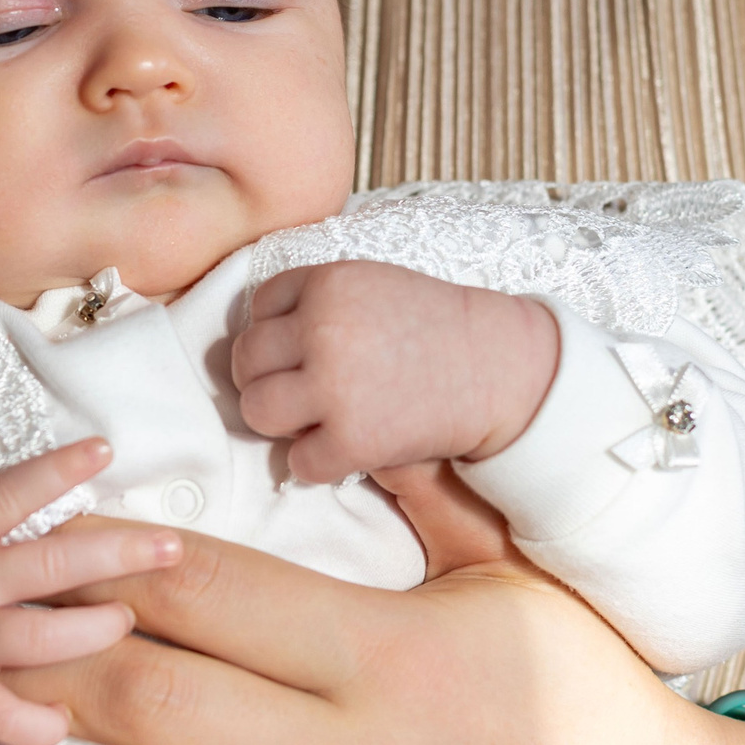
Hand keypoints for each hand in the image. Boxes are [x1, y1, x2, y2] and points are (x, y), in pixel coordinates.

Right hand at [0, 410, 178, 744]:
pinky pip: (3, 714)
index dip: (57, 470)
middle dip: (119, 555)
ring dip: (94, 632)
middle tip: (173, 547)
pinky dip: (38, 723)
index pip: (9, 493)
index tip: (104, 448)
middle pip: (52, 565)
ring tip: (129, 620)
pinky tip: (72, 720)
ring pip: (43, 638)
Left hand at [230, 262, 557, 483]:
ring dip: (283, 421)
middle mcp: (323, 330)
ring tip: (320, 418)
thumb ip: (312, 299)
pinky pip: (297, 462)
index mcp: (326, 282)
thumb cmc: (432, 328)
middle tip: (308, 391)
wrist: (499, 369)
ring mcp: (335, 386)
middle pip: (244, 362)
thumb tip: (245, 336)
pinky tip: (350, 446)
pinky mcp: (352, 440)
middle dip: (270, 378)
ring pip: (257, 411)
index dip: (279, 335)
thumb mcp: (370, 284)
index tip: (311, 349)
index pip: (257, 309)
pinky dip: (319, 462)